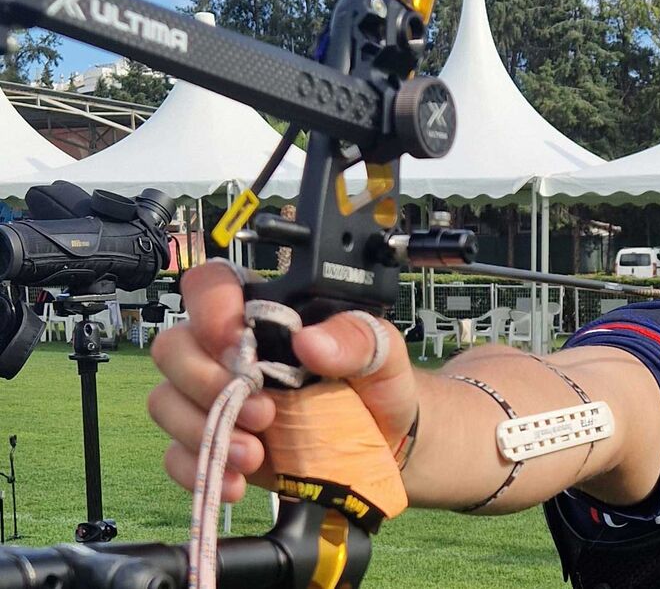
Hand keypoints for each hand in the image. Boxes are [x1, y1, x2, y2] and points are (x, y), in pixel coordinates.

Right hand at [147, 262, 417, 501]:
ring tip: (255, 454)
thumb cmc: (377, 385)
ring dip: (203, 430)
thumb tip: (310, 341)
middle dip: (207, 382)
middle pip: (173, 348)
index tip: (238, 341)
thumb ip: (356, 337)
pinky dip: (199, 470)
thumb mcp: (383, 353)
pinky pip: (177, 454)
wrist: (386, 445)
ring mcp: (215, 400)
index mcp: (265, 315)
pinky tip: (237, 481)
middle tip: (262, 412)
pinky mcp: (214, 445)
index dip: (209, 306)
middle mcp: (227, 352)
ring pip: (166, 401)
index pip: (209, 285)